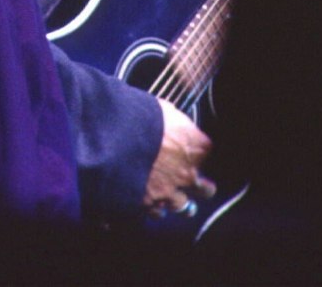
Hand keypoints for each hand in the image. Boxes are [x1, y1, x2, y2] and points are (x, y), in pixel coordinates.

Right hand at [142, 97, 214, 214]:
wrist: (115, 138)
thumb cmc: (140, 117)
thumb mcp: (164, 110)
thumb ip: (175, 123)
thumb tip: (174, 125)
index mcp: (196, 146)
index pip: (206, 151)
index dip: (196, 151)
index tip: (189, 149)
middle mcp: (189, 173)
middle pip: (205, 189)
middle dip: (200, 187)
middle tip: (193, 183)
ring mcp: (170, 192)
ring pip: (182, 206)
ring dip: (177, 200)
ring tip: (168, 195)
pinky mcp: (149, 204)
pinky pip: (157, 212)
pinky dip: (154, 207)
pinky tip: (148, 201)